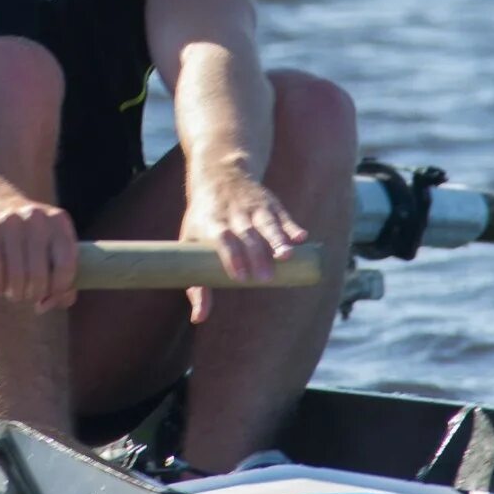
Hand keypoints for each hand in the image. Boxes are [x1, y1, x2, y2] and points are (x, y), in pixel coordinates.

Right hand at [0, 194, 78, 311]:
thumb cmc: (30, 238)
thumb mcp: (52, 249)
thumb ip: (62, 281)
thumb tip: (44, 305)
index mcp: (59, 222)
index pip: (67, 266)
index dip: (58, 289)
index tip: (49, 294)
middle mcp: (36, 217)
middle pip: (39, 276)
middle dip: (33, 295)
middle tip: (27, 296)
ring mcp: (10, 221)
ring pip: (16, 276)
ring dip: (14, 294)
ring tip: (13, 294)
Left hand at [180, 175, 307, 322]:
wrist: (220, 175)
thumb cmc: (203, 218)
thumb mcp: (190, 242)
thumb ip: (196, 282)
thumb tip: (199, 318)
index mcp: (212, 222)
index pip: (222, 238)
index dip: (231, 256)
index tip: (240, 277)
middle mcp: (234, 214)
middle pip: (247, 234)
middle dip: (257, 254)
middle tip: (266, 277)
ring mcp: (254, 208)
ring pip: (267, 224)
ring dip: (278, 239)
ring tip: (287, 257)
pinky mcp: (271, 205)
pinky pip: (283, 216)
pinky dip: (292, 226)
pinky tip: (302, 239)